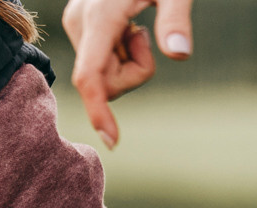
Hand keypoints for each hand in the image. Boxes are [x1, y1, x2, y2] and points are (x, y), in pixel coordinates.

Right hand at [61, 0, 192, 148]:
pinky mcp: (80, 25)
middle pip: (105, 81)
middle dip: (135, 74)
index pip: (91, 75)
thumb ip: (176, 18)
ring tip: (138, 28)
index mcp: (99, 17)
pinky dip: (122, 53)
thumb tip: (179, 55)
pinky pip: (102, 59)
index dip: (99, 110)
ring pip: (105, 72)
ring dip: (130, 62)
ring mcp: (77, 23)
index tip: (112, 140)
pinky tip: (128, 26)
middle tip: (148, 40)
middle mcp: (80, 22)